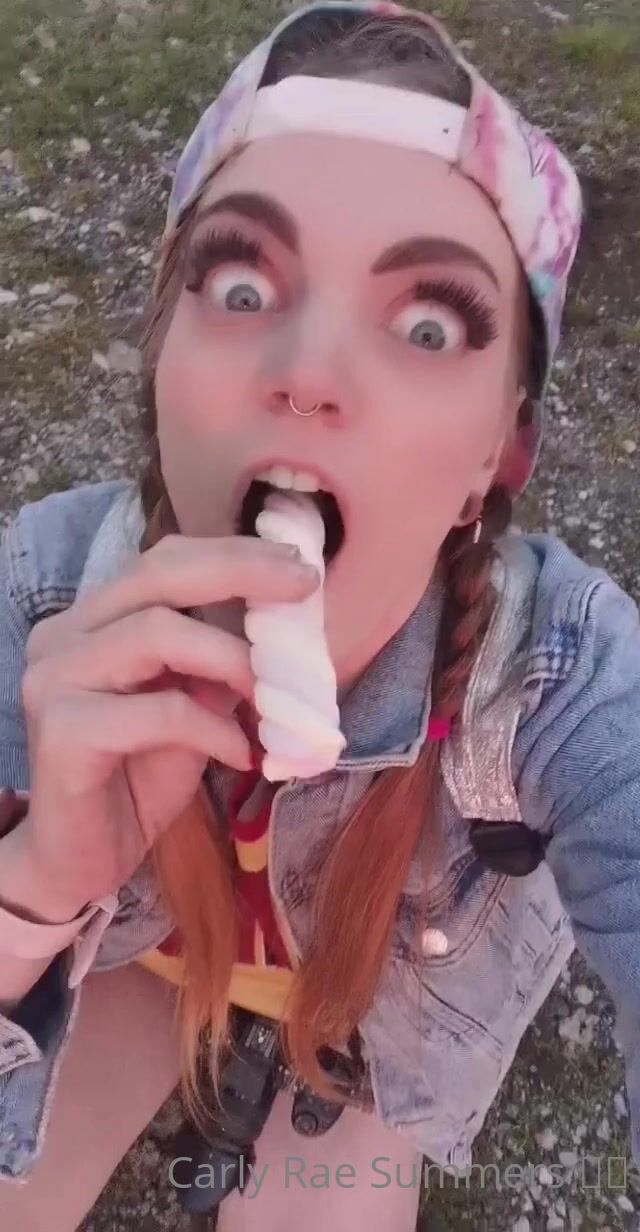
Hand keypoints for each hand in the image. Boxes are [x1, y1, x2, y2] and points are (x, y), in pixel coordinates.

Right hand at [18, 534, 318, 919]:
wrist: (77, 864)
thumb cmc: (134, 782)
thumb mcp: (190, 712)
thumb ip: (217, 667)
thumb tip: (284, 631)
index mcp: (90, 622)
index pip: (162, 562)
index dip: (232, 555)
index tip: (298, 566)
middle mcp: (62, 637)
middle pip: (156, 576)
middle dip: (239, 572)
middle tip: (303, 589)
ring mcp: (53, 680)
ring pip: (156, 634)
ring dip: (232, 661)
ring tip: (273, 699)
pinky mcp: (62, 732)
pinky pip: (158, 712)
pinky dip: (213, 729)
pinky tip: (242, 755)